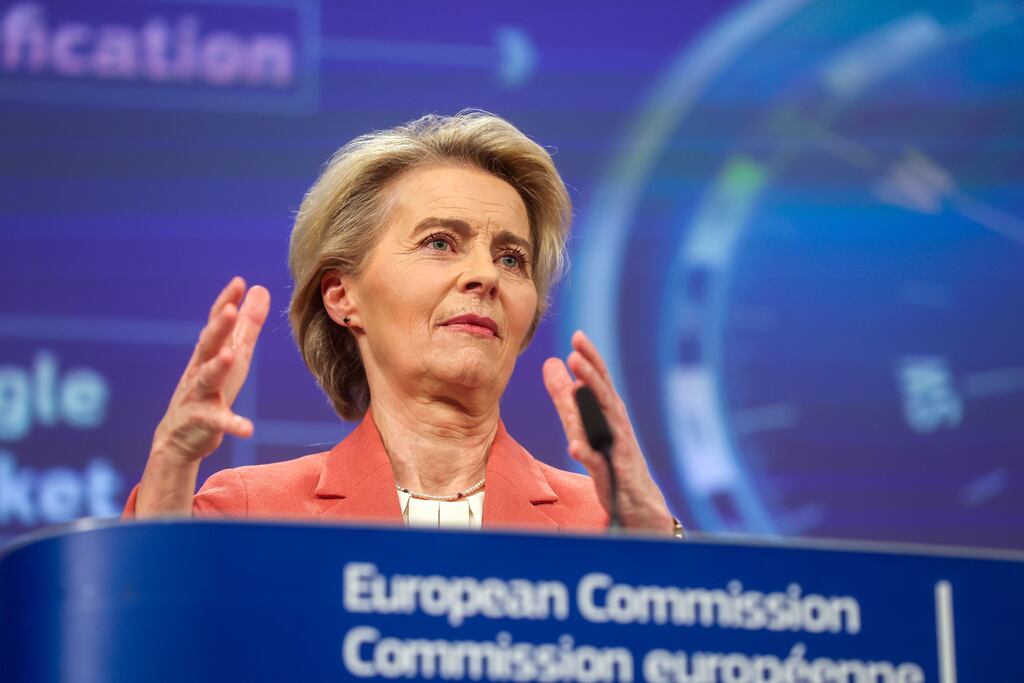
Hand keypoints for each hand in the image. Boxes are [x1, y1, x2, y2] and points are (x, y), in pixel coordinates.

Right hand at [151, 276, 269, 463]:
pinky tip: (247, 429)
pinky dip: (232, 424)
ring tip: (229, 356)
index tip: (238, 282)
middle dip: (218, 327)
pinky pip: (218, 422)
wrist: (180, 436)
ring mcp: (199, 395)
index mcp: (209, 352)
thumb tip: (260, 289)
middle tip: (230, 310)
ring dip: (216, 367)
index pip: (215, 323)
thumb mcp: (234, 354)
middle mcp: (200, 369)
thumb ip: (248, 324)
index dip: (225, 303)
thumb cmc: (212, 388)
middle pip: (207, 345)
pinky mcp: (204, 422)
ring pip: (205, 378)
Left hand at [543, 331, 675, 533]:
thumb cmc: (609, 455)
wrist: (635, 498)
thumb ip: (565, 395)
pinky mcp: (612, 473)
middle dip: (591, 373)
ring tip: (577, 386)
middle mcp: (616, 424)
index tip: (578, 335)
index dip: (591, 358)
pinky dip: (587, 453)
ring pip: (604, 423)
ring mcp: (616, 448)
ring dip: (590, 405)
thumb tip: (551, 362)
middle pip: (603, 395)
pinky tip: (573, 445)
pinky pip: (598, 462)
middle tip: (576, 353)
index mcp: (608, 410)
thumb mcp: (583, 421)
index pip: (600, 379)